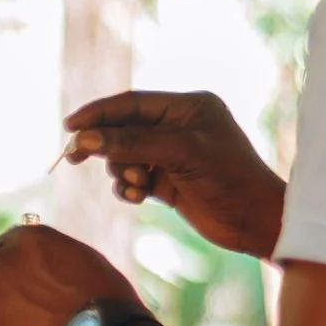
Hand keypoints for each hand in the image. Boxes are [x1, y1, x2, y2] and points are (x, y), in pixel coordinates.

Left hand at [0, 224, 137, 325]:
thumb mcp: (78, 256)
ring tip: (17, 314)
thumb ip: (47, 253)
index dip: (15, 255)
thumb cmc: (104, 293)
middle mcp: (4, 263)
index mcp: (28, 238)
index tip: (25, 268)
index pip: (7, 239)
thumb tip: (35, 259)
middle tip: (9, 284)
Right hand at [61, 90, 285, 259]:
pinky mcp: (170, 183)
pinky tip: (139, 196)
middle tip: (73, 159)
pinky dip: (129, 187)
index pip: (131, 104)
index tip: (69, 126)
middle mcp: (178, 127)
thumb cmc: (228, 179)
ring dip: (122, 171)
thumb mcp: (180, 153)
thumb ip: (131, 142)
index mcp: (187, 107)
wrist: (256, 221)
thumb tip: (85, 139)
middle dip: (103, 145)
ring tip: (138, 184)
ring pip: (125, 156)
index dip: (98, 113)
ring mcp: (173, 156)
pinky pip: (134, 178)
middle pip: (123, 129)